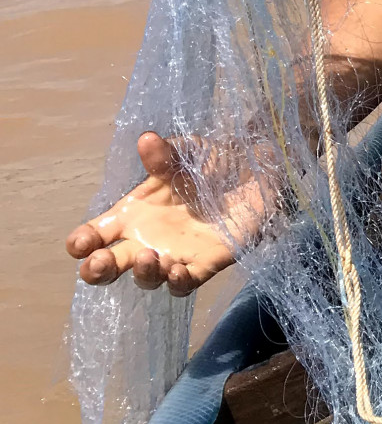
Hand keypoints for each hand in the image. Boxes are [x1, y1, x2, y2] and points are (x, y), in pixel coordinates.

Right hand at [67, 132, 238, 294]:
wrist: (259, 172)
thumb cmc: (213, 162)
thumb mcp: (187, 152)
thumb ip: (166, 153)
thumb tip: (147, 140)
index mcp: (134, 212)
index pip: (96, 235)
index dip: (82, 243)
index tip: (81, 243)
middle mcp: (148, 238)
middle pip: (110, 266)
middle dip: (97, 270)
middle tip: (99, 263)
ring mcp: (175, 254)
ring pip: (147, 278)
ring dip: (142, 273)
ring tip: (150, 256)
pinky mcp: (206, 263)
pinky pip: (186, 284)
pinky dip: (177, 282)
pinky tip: (176, 270)